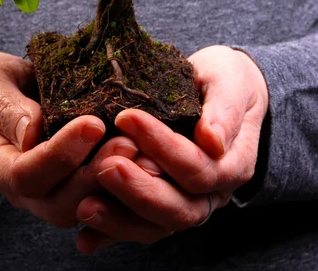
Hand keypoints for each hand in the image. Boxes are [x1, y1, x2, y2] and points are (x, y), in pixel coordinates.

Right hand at [0, 52, 140, 226]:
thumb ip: (4, 107)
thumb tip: (34, 130)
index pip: (25, 174)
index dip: (60, 154)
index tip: (92, 124)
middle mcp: (22, 188)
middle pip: (59, 201)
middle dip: (96, 173)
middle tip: (129, 144)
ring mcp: (48, 191)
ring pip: (83, 206)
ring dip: (114, 182)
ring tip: (142, 152)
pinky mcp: (72, 184)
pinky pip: (98, 196)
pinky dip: (123, 184)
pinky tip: (147, 159)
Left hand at [75, 45, 268, 252]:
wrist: (220, 88)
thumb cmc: (225, 78)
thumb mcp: (230, 81)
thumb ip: (225, 108)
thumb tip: (212, 141)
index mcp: (233, 163)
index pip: (197, 167)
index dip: (162, 147)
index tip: (128, 117)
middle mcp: (213, 191)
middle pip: (179, 207)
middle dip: (139, 190)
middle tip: (105, 167)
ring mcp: (187, 201)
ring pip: (157, 225)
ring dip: (121, 219)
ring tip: (85, 206)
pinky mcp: (163, 203)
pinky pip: (140, 227)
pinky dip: (112, 234)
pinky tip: (84, 239)